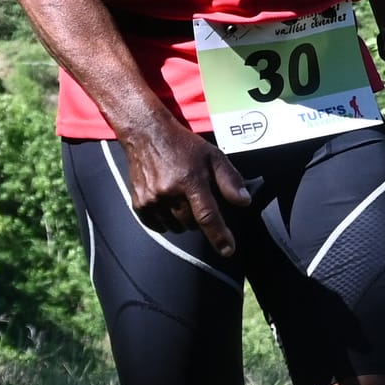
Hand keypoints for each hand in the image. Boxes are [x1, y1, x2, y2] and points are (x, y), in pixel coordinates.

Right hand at [120, 114, 252, 257]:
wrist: (147, 133)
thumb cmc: (183, 145)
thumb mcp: (212, 155)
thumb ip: (229, 179)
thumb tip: (245, 202)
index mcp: (190, 180)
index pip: (207, 216)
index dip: (219, 236)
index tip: (228, 250)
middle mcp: (169, 192)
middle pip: (192, 224)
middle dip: (200, 218)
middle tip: (198, 199)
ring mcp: (152, 200)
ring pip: (176, 227)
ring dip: (183, 220)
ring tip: (181, 198)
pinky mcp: (139, 204)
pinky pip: (158, 226)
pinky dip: (166, 221)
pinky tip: (168, 204)